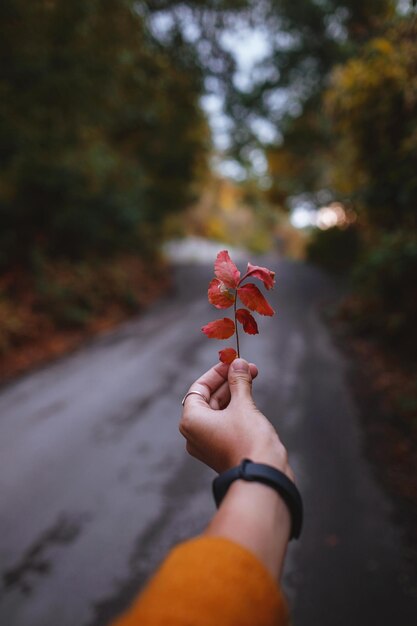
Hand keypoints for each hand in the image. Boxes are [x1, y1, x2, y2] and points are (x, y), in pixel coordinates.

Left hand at [180, 359, 292, 477]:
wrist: (263, 477)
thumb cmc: (248, 442)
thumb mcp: (243, 405)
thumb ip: (239, 381)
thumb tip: (239, 364)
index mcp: (191, 421)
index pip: (199, 388)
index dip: (216, 372)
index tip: (232, 361)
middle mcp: (194, 433)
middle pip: (208, 398)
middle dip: (228, 381)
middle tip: (247, 367)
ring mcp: (208, 444)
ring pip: (218, 411)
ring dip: (234, 393)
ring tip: (252, 378)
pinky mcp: (222, 450)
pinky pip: (224, 423)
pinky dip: (236, 409)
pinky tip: (250, 397)